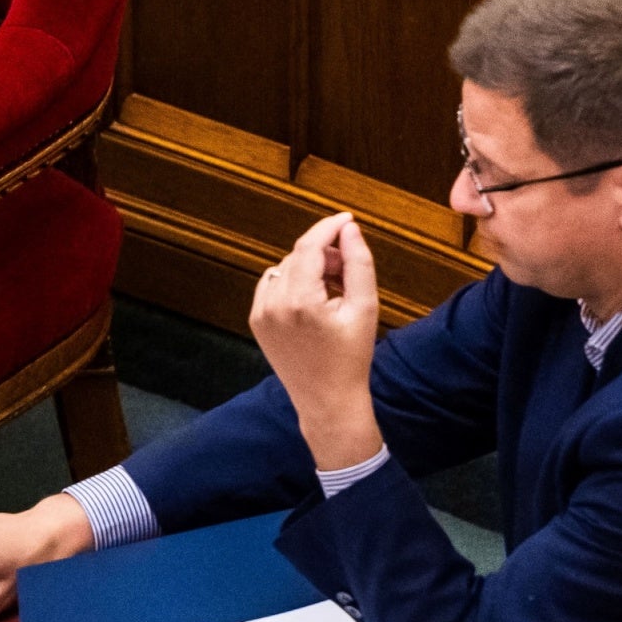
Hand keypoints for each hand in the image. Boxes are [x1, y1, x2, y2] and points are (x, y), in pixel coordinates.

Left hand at [249, 210, 386, 470]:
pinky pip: (272, 285)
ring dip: (309, 270)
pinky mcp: (256, 321)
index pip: (309, 246)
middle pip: (298, 256)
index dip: (329, 227)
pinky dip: (292, 284)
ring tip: (334, 293)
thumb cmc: (352, 358)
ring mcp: (260, 313)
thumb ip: (358, 263)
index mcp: (300, 301)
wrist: (328, 402)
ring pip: (285, 269)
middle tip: (349, 274)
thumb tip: (349, 229)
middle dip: (325, 255)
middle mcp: (272, 304)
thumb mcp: (365, 308)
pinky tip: (314, 303)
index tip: (347, 219)